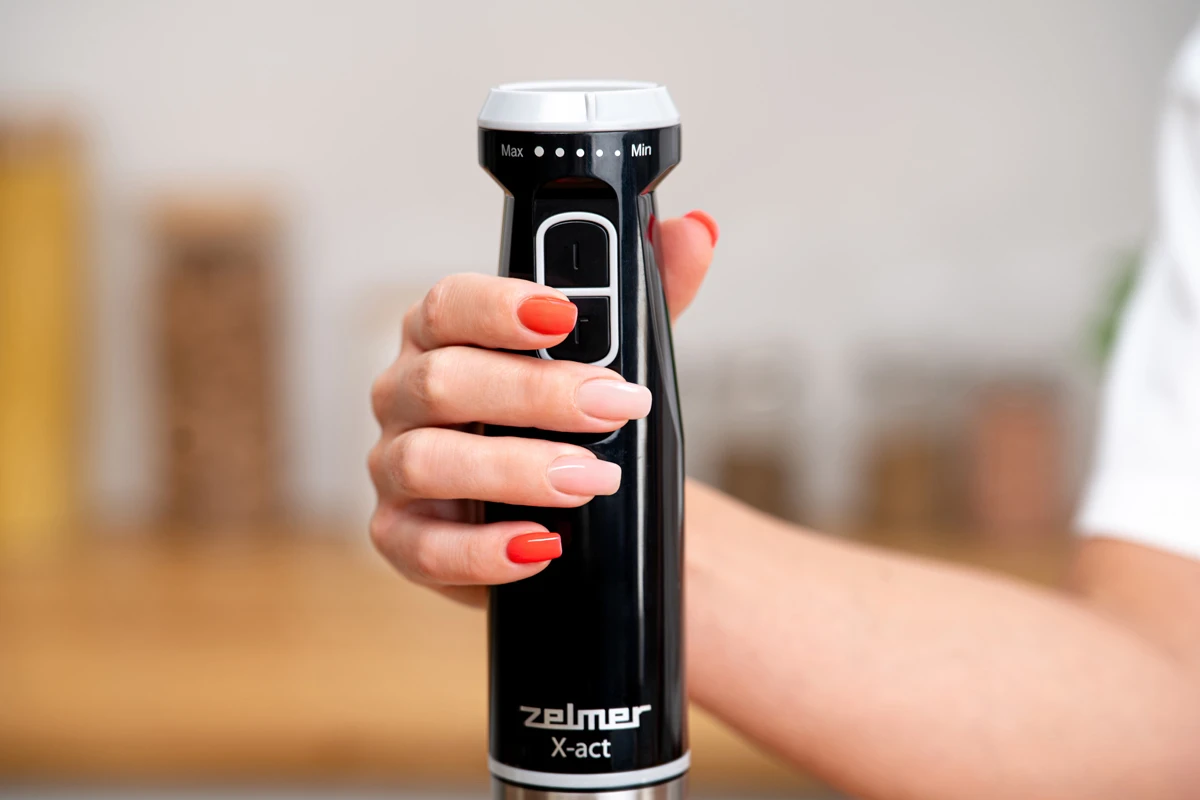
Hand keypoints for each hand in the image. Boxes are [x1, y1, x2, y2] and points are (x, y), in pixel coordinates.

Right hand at [368, 211, 717, 605]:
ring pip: (427, 460)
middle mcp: (407, 394)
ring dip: (514, 470)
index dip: (499, 305)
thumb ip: (649, 298)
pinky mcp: (400, 536)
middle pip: (444, 379)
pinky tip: (541, 545)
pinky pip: (421, 546)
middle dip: (536, 393)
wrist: (564, 509)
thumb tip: (695, 236)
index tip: (562, 314)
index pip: (448, 304)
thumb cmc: (568, 420)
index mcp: (444, 335)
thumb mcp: (612, 358)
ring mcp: (395, 466)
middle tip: (613, 407)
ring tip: (590, 479)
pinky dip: (482, 550)